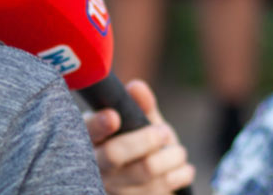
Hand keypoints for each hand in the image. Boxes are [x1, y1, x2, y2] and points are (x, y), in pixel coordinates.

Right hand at [85, 80, 195, 194]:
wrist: (145, 176)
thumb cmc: (137, 140)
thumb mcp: (137, 120)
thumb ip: (139, 104)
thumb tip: (137, 87)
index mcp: (92, 137)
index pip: (88, 130)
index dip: (98, 124)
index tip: (114, 116)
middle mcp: (96, 164)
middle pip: (115, 153)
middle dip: (145, 139)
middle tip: (163, 132)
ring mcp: (113, 186)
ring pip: (145, 170)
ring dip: (170, 157)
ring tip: (179, 152)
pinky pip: (160, 188)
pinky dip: (179, 175)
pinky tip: (184, 169)